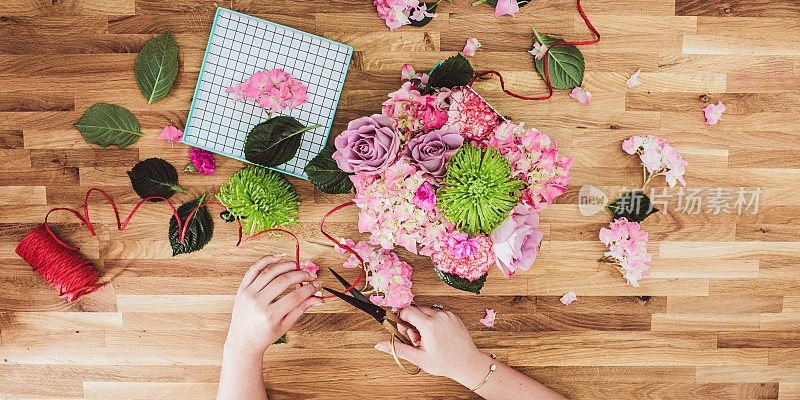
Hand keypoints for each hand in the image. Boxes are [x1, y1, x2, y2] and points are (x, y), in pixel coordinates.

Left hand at [224, 254, 322, 357]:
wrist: (243, 340)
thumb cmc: (265, 335)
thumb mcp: (286, 325)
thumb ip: (302, 308)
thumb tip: (319, 298)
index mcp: (270, 315)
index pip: (295, 297)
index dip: (309, 289)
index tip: (317, 285)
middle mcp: (258, 303)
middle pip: (284, 281)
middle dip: (301, 275)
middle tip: (310, 275)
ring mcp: (248, 294)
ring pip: (270, 272)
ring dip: (287, 265)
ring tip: (298, 266)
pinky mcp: (242, 288)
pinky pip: (254, 269)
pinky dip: (266, 260)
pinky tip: (279, 257)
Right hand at [373, 306, 493, 386]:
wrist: (468, 363)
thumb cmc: (445, 363)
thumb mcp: (419, 358)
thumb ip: (398, 349)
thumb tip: (379, 344)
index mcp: (429, 325)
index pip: (407, 311)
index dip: (402, 321)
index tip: (405, 332)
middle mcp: (439, 316)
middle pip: (416, 310)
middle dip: (412, 322)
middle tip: (418, 339)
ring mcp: (448, 315)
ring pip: (427, 311)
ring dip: (423, 322)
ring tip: (428, 338)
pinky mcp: (454, 316)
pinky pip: (438, 313)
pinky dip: (433, 321)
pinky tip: (437, 336)